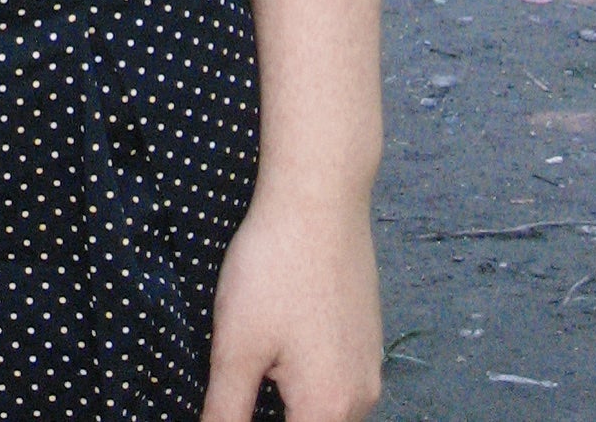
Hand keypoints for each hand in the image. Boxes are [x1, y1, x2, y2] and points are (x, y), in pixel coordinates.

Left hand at [201, 185, 382, 421]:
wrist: (320, 197)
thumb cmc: (273, 268)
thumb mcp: (236, 345)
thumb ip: (226, 409)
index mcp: (328, 409)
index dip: (251, 420)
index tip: (233, 396)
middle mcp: (361, 398)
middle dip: (270, 409)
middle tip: (240, 375)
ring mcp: (369, 365)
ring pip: (324, 406)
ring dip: (287, 397)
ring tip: (257, 354)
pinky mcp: (367, 336)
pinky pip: (335, 377)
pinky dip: (304, 373)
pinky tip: (279, 335)